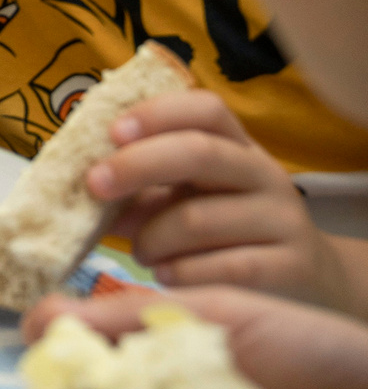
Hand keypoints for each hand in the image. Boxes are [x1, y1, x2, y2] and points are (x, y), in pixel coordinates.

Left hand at [90, 89, 358, 311]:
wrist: (306, 279)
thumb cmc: (226, 232)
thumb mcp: (188, 199)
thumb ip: (142, 189)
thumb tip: (81, 190)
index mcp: (236, 145)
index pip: (204, 108)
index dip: (156, 113)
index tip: (111, 132)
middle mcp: (264, 173)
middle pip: (199, 152)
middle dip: (137, 165)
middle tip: (95, 185)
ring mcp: (283, 218)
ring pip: (198, 218)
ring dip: (152, 238)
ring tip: (142, 252)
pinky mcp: (291, 265)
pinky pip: (222, 266)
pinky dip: (182, 272)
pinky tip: (168, 276)